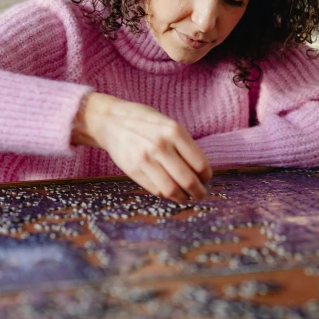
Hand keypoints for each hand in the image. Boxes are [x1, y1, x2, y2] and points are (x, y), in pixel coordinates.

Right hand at [72, 93, 211, 202]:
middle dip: (199, 192)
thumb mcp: (168, 124)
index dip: (206, 177)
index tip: (206, 179)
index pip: (200, 164)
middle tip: (201, 194)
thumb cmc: (145, 122)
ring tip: (187, 197)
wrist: (111, 121)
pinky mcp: (133, 170)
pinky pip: (156, 190)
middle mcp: (161, 145)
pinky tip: (170, 191)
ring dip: (183, 197)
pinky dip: (167, 194)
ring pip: (172, 190)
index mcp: (174, 131)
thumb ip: (184, 145)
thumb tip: (201, 173)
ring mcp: (146, 159)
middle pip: (188, 181)